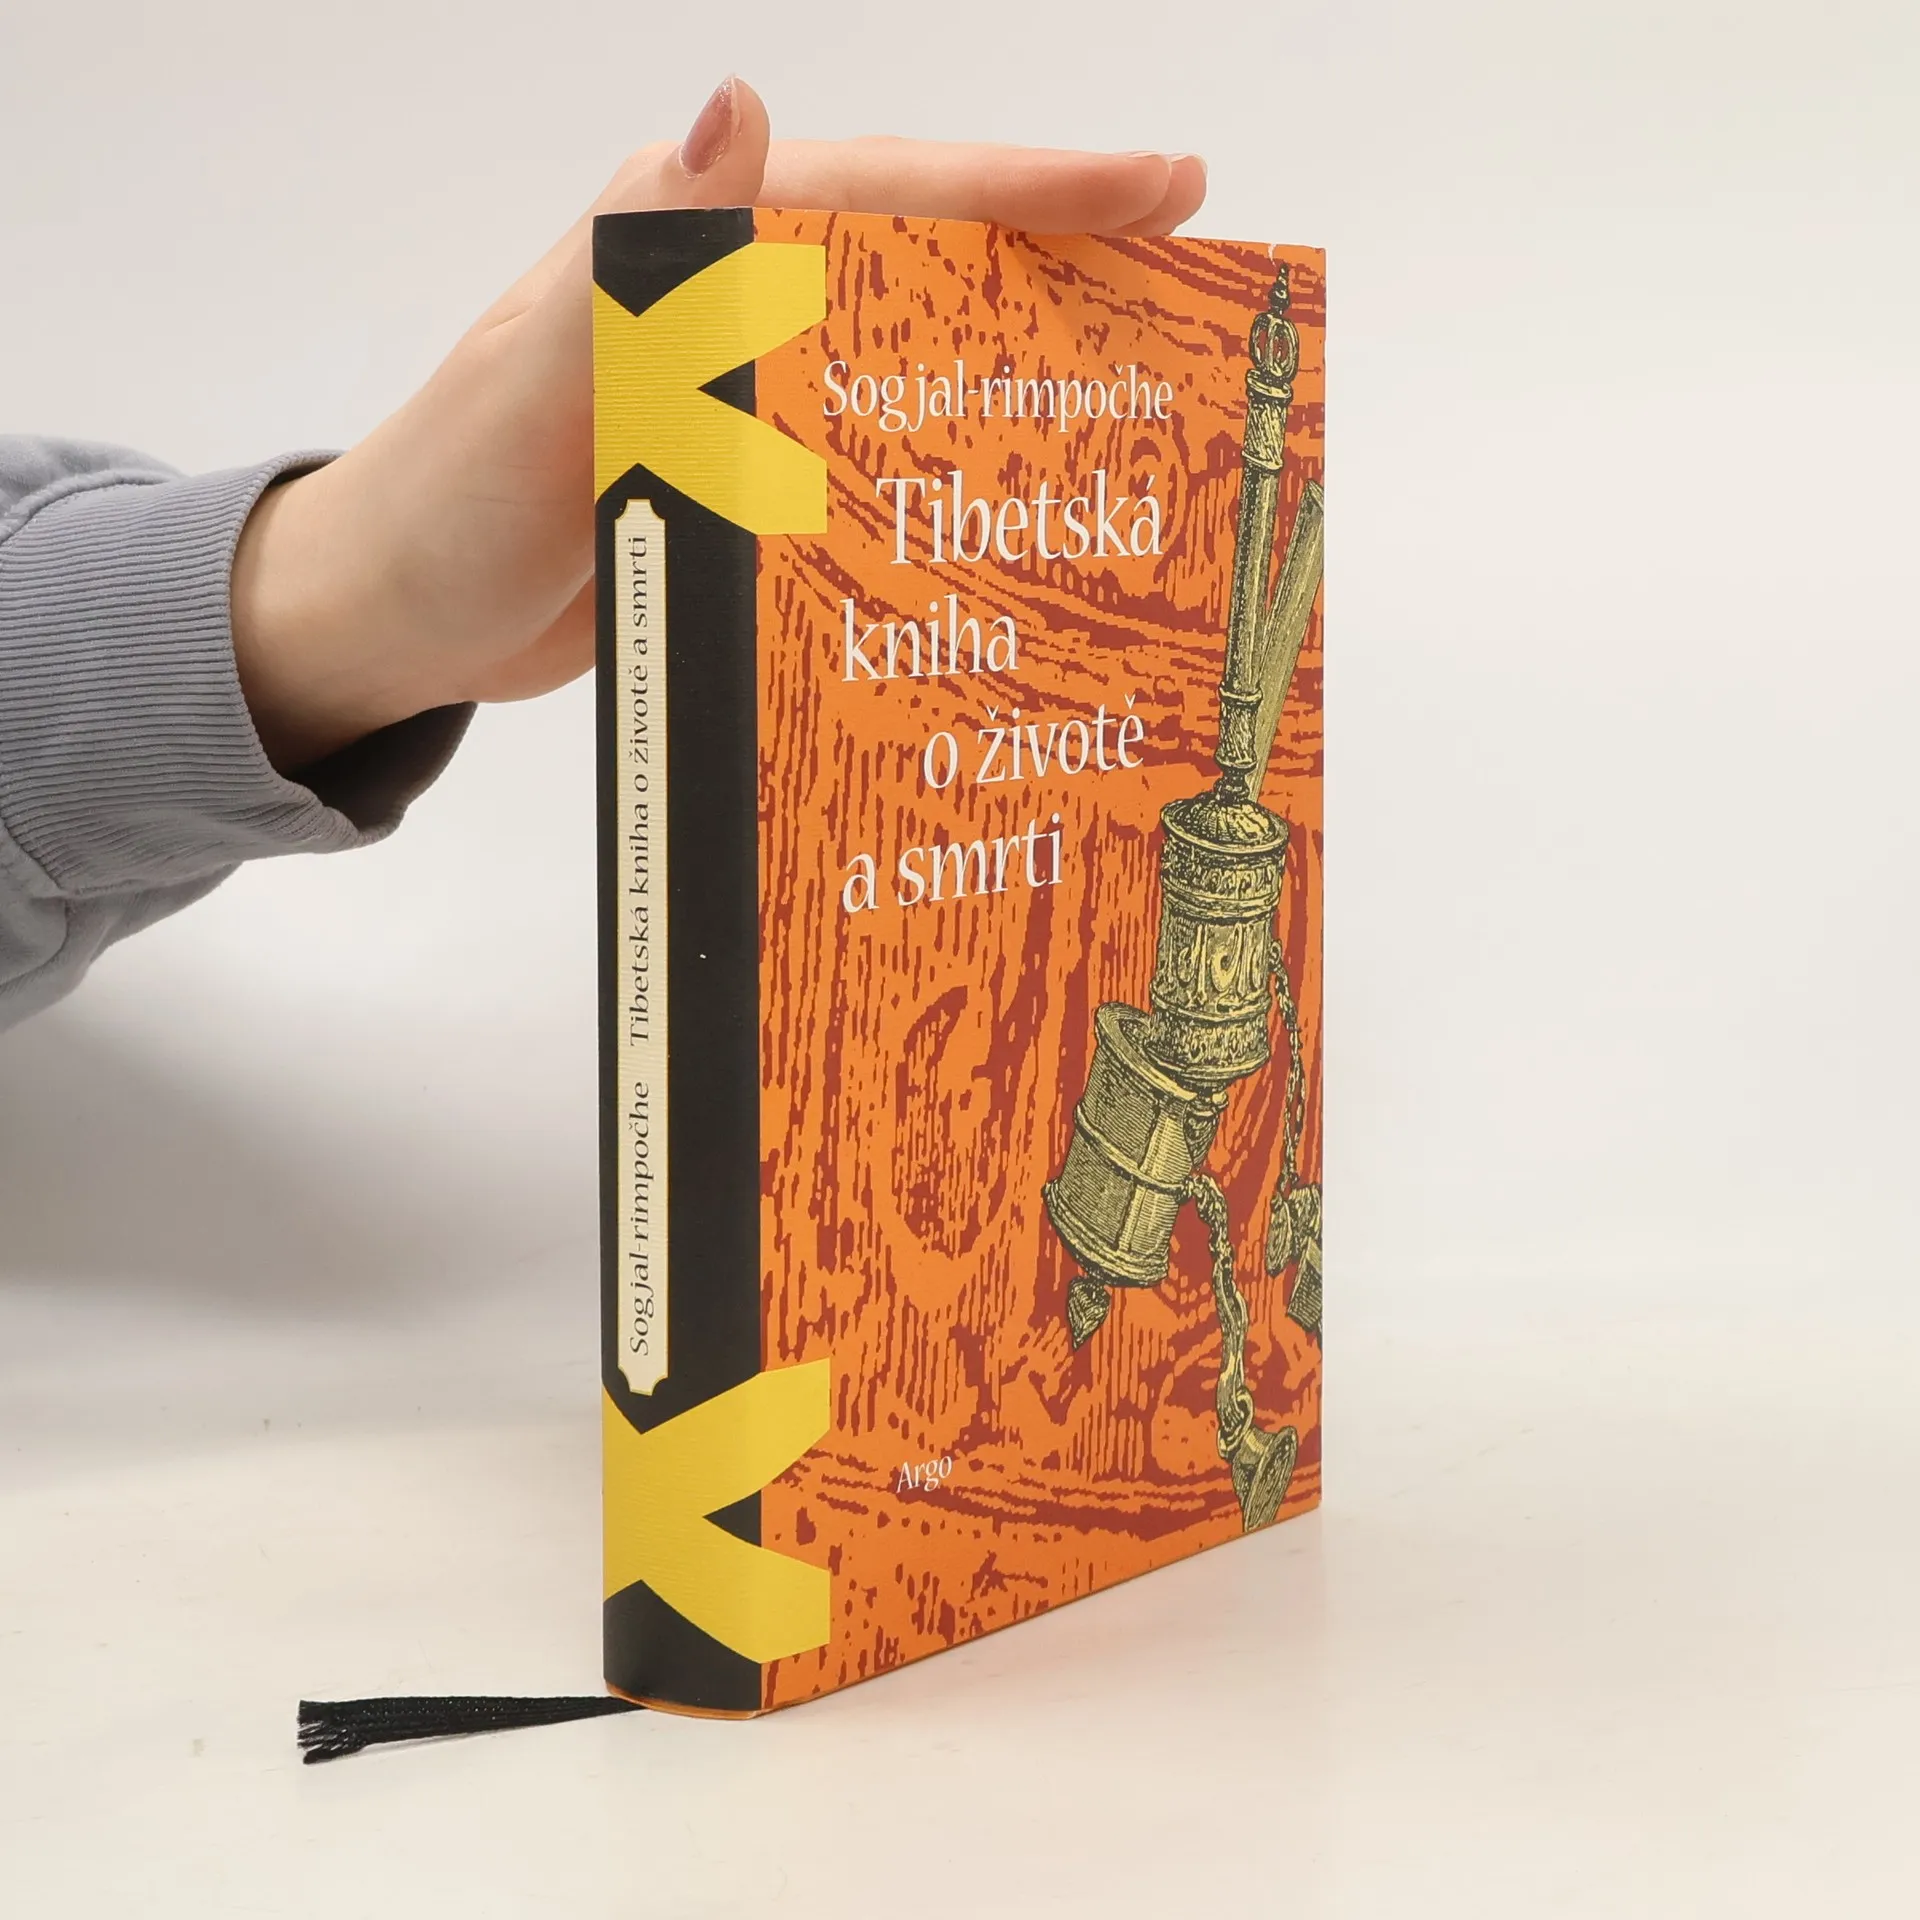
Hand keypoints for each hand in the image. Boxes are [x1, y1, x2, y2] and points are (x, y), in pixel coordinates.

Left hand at [229, 77, 1207, 769]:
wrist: (394, 620)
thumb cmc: (443, 505)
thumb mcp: (531, 386)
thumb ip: (632, 267)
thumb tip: (738, 109)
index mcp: (685, 253)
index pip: (882, 192)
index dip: (1023, 186)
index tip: (1156, 187)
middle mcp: (728, 309)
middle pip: (922, 262)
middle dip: (1056, 262)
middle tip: (1184, 283)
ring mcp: (743, 399)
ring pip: (910, 360)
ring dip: (1018, 370)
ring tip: (1141, 399)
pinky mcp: (748, 485)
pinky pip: (873, 458)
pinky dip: (950, 472)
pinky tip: (1017, 516)